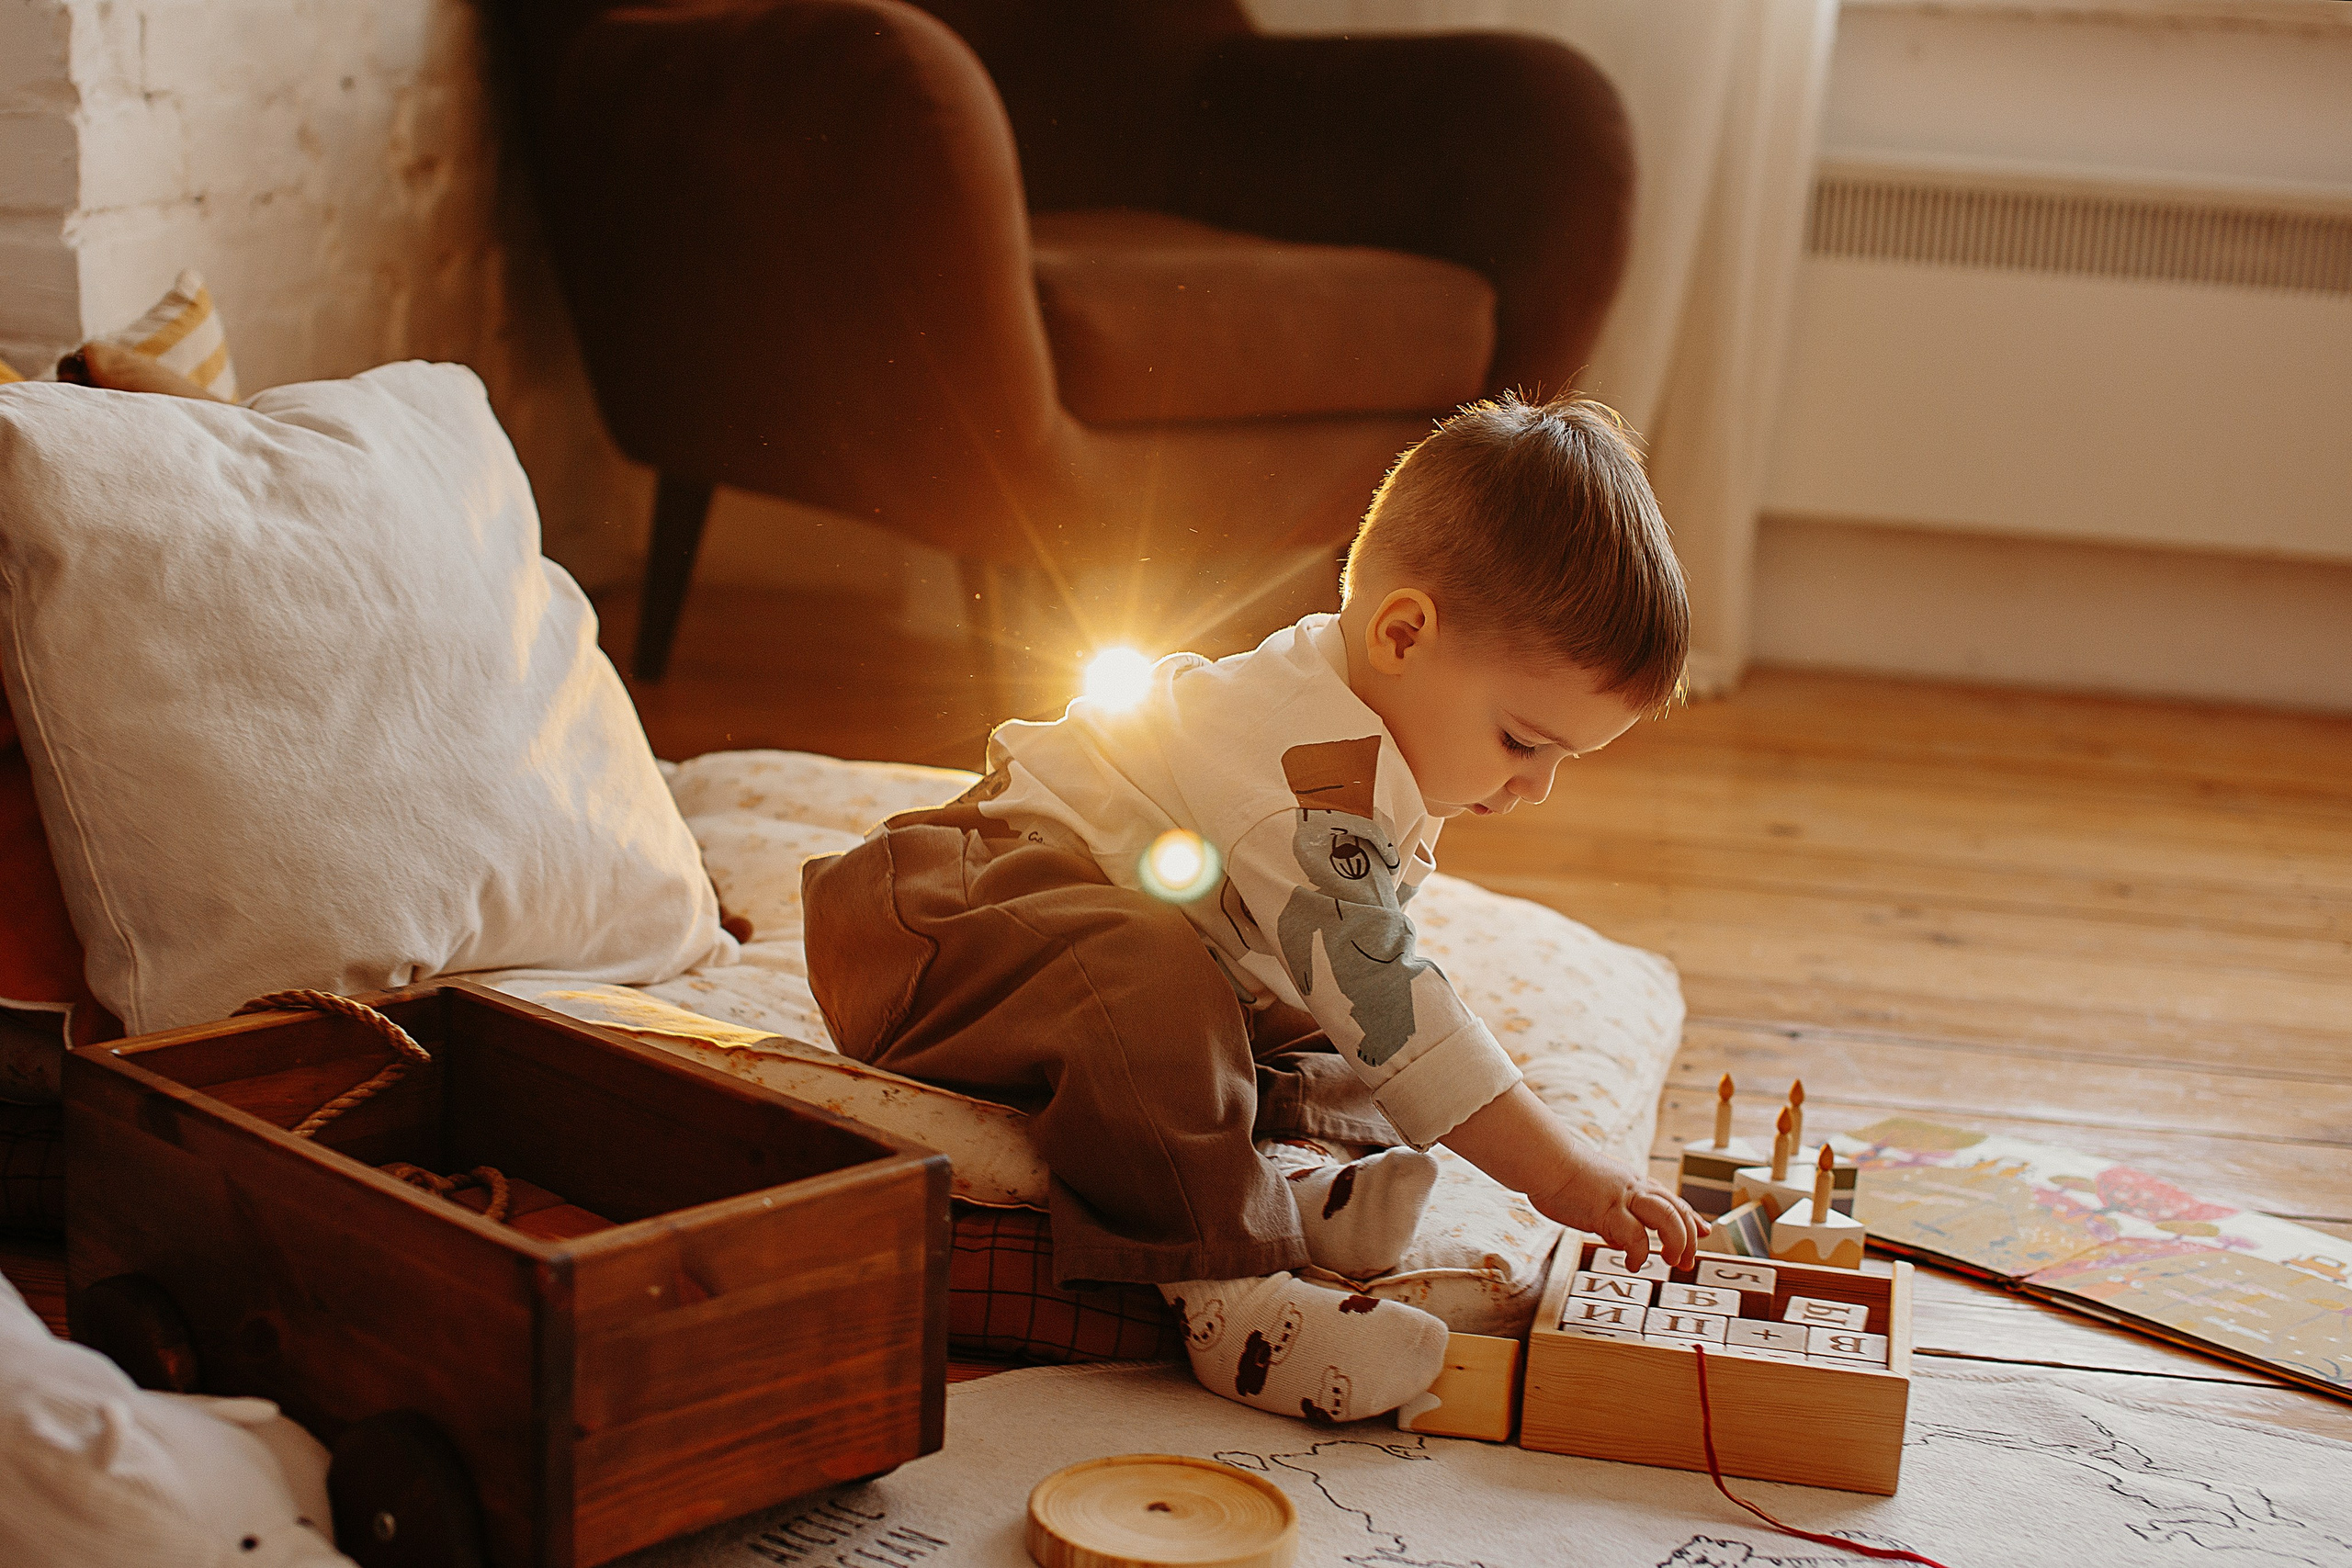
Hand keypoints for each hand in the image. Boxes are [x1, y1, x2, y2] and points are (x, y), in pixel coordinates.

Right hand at [1530, 1162, 1706, 1273]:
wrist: (1545, 1161)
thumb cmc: (1562, 1176)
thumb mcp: (1598, 1193)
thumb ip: (1614, 1213)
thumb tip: (1620, 1239)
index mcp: (1633, 1183)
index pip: (1672, 1200)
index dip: (1692, 1218)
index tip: (1704, 1232)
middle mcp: (1634, 1189)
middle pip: (1677, 1210)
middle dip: (1689, 1238)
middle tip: (1686, 1262)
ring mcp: (1623, 1199)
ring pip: (1667, 1217)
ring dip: (1676, 1241)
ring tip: (1671, 1261)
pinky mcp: (1607, 1211)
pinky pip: (1634, 1236)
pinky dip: (1639, 1253)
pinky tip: (1632, 1264)